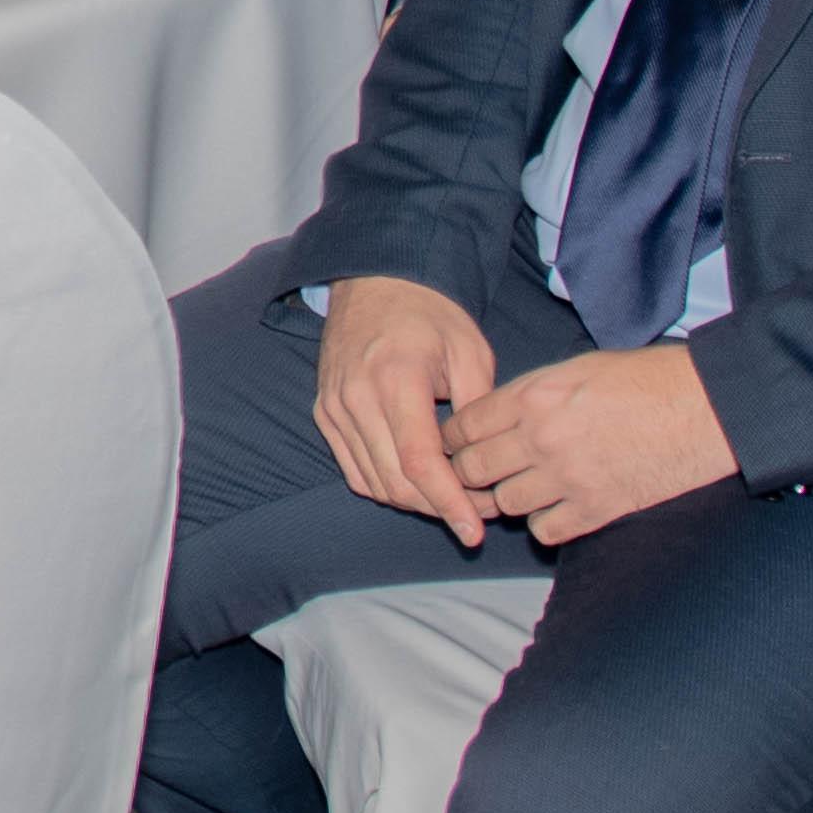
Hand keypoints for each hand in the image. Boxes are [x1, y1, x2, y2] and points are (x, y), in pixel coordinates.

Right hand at [309, 273, 503, 545]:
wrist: (376, 281)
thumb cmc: (429, 313)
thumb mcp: (470, 351)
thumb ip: (478, 410)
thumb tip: (487, 466)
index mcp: (394, 379)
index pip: (419, 463)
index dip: (449, 504)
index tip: (476, 531)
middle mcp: (355, 398)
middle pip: (395, 482)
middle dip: (439, 508)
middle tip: (479, 512)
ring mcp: (334, 407)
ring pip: (374, 484)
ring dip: (415, 502)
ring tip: (454, 498)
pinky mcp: (325, 414)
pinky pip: (355, 471)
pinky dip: (386, 487)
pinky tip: (417, 482)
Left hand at [436, 345, 735, 546]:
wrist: (706, 408)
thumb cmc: (647, 379)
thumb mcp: (578, 368)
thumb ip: (531, 393)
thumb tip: (497, 415)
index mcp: (534, 396)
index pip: (464, 426)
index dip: (453, 438)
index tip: (453, 445)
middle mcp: (542, 438)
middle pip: (473, 469)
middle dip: (468, 472)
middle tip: (476, 473)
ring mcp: (568, 478)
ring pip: (505, 503)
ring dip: (508, 497)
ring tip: (522, 487)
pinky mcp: (597, 509)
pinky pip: (544, 531)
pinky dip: (543, 523)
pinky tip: (556, 508)